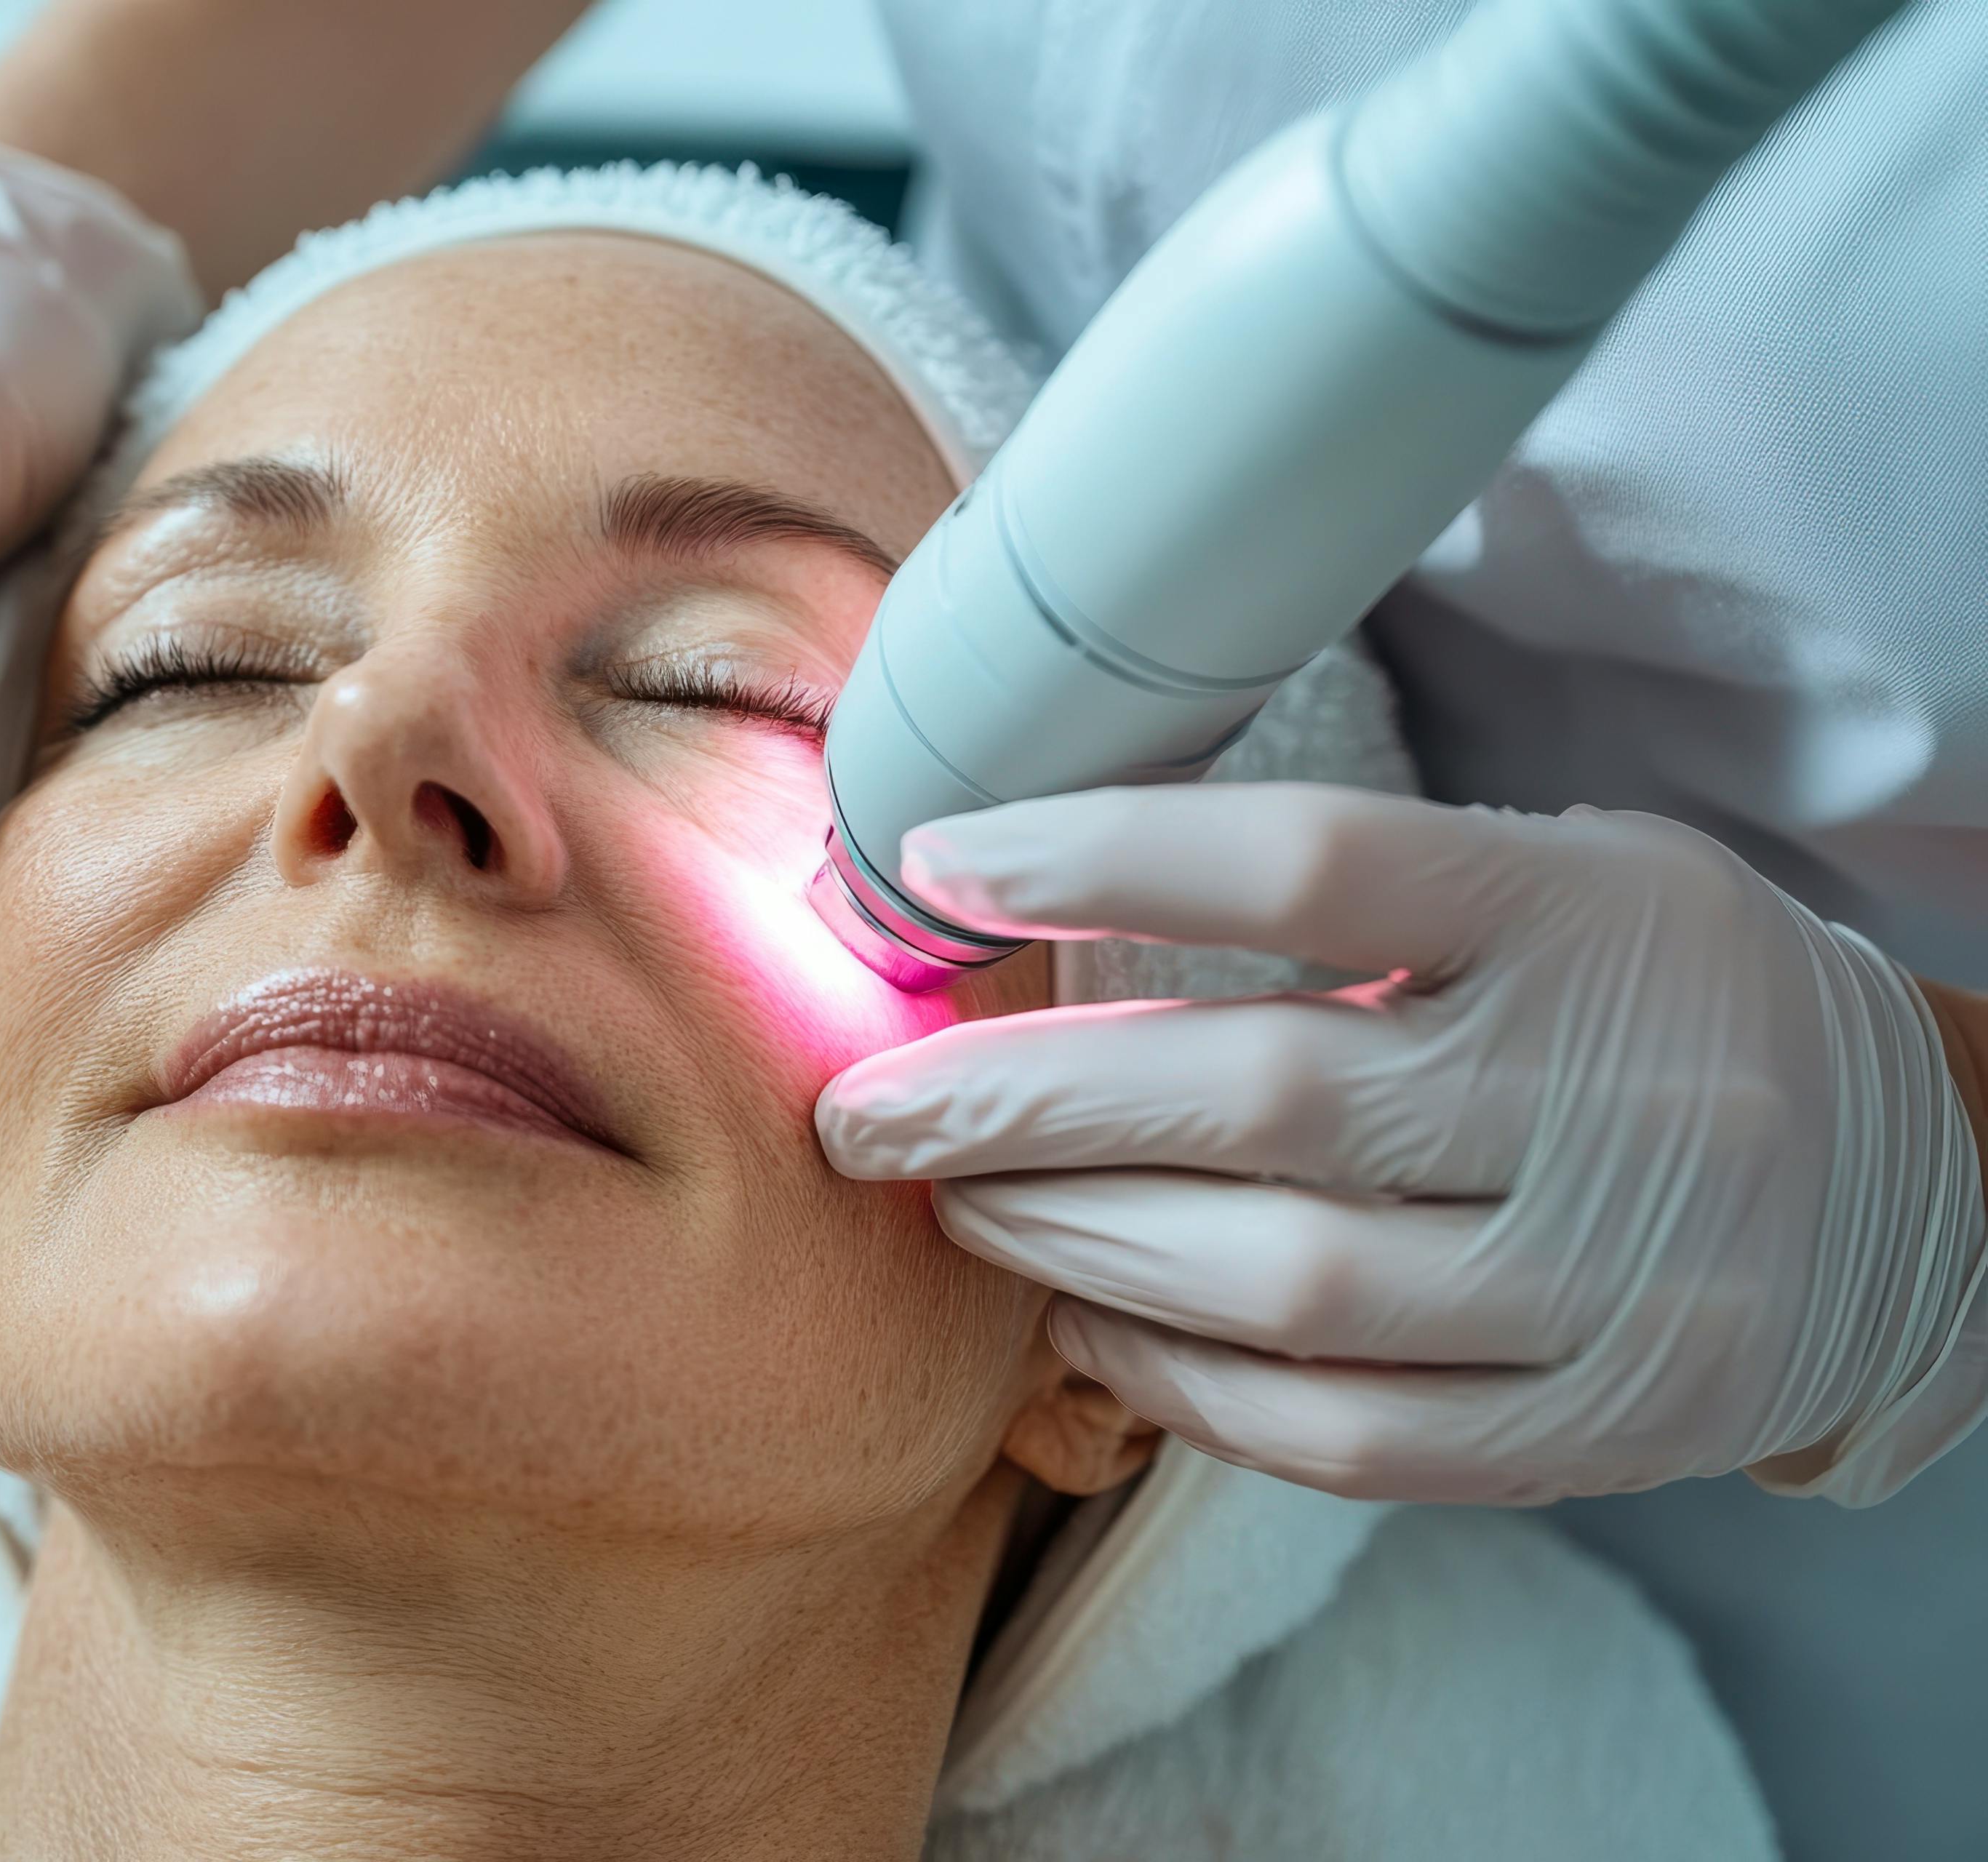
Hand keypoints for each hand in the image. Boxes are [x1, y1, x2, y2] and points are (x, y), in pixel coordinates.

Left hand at [816, 784, 1987, 1505]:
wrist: (1902, 1179)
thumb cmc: (1650, 995)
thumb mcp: (1548, 877)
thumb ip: (1342, 888)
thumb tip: (1042, 892)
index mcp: (1582, 914)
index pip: (1316, 864)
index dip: (1105, 857)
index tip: (941, 866)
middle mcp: (1606, 1097)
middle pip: (1259, 1099)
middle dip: (1018, 1106)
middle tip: (866, 1112)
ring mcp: (1614, 1283)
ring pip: (1279, 1286)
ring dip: (1071, 1246)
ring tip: (954, 1207)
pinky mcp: (1600, 1426)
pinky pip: (1340, 1433)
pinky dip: (1180, 1384)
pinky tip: (1082, 1328)